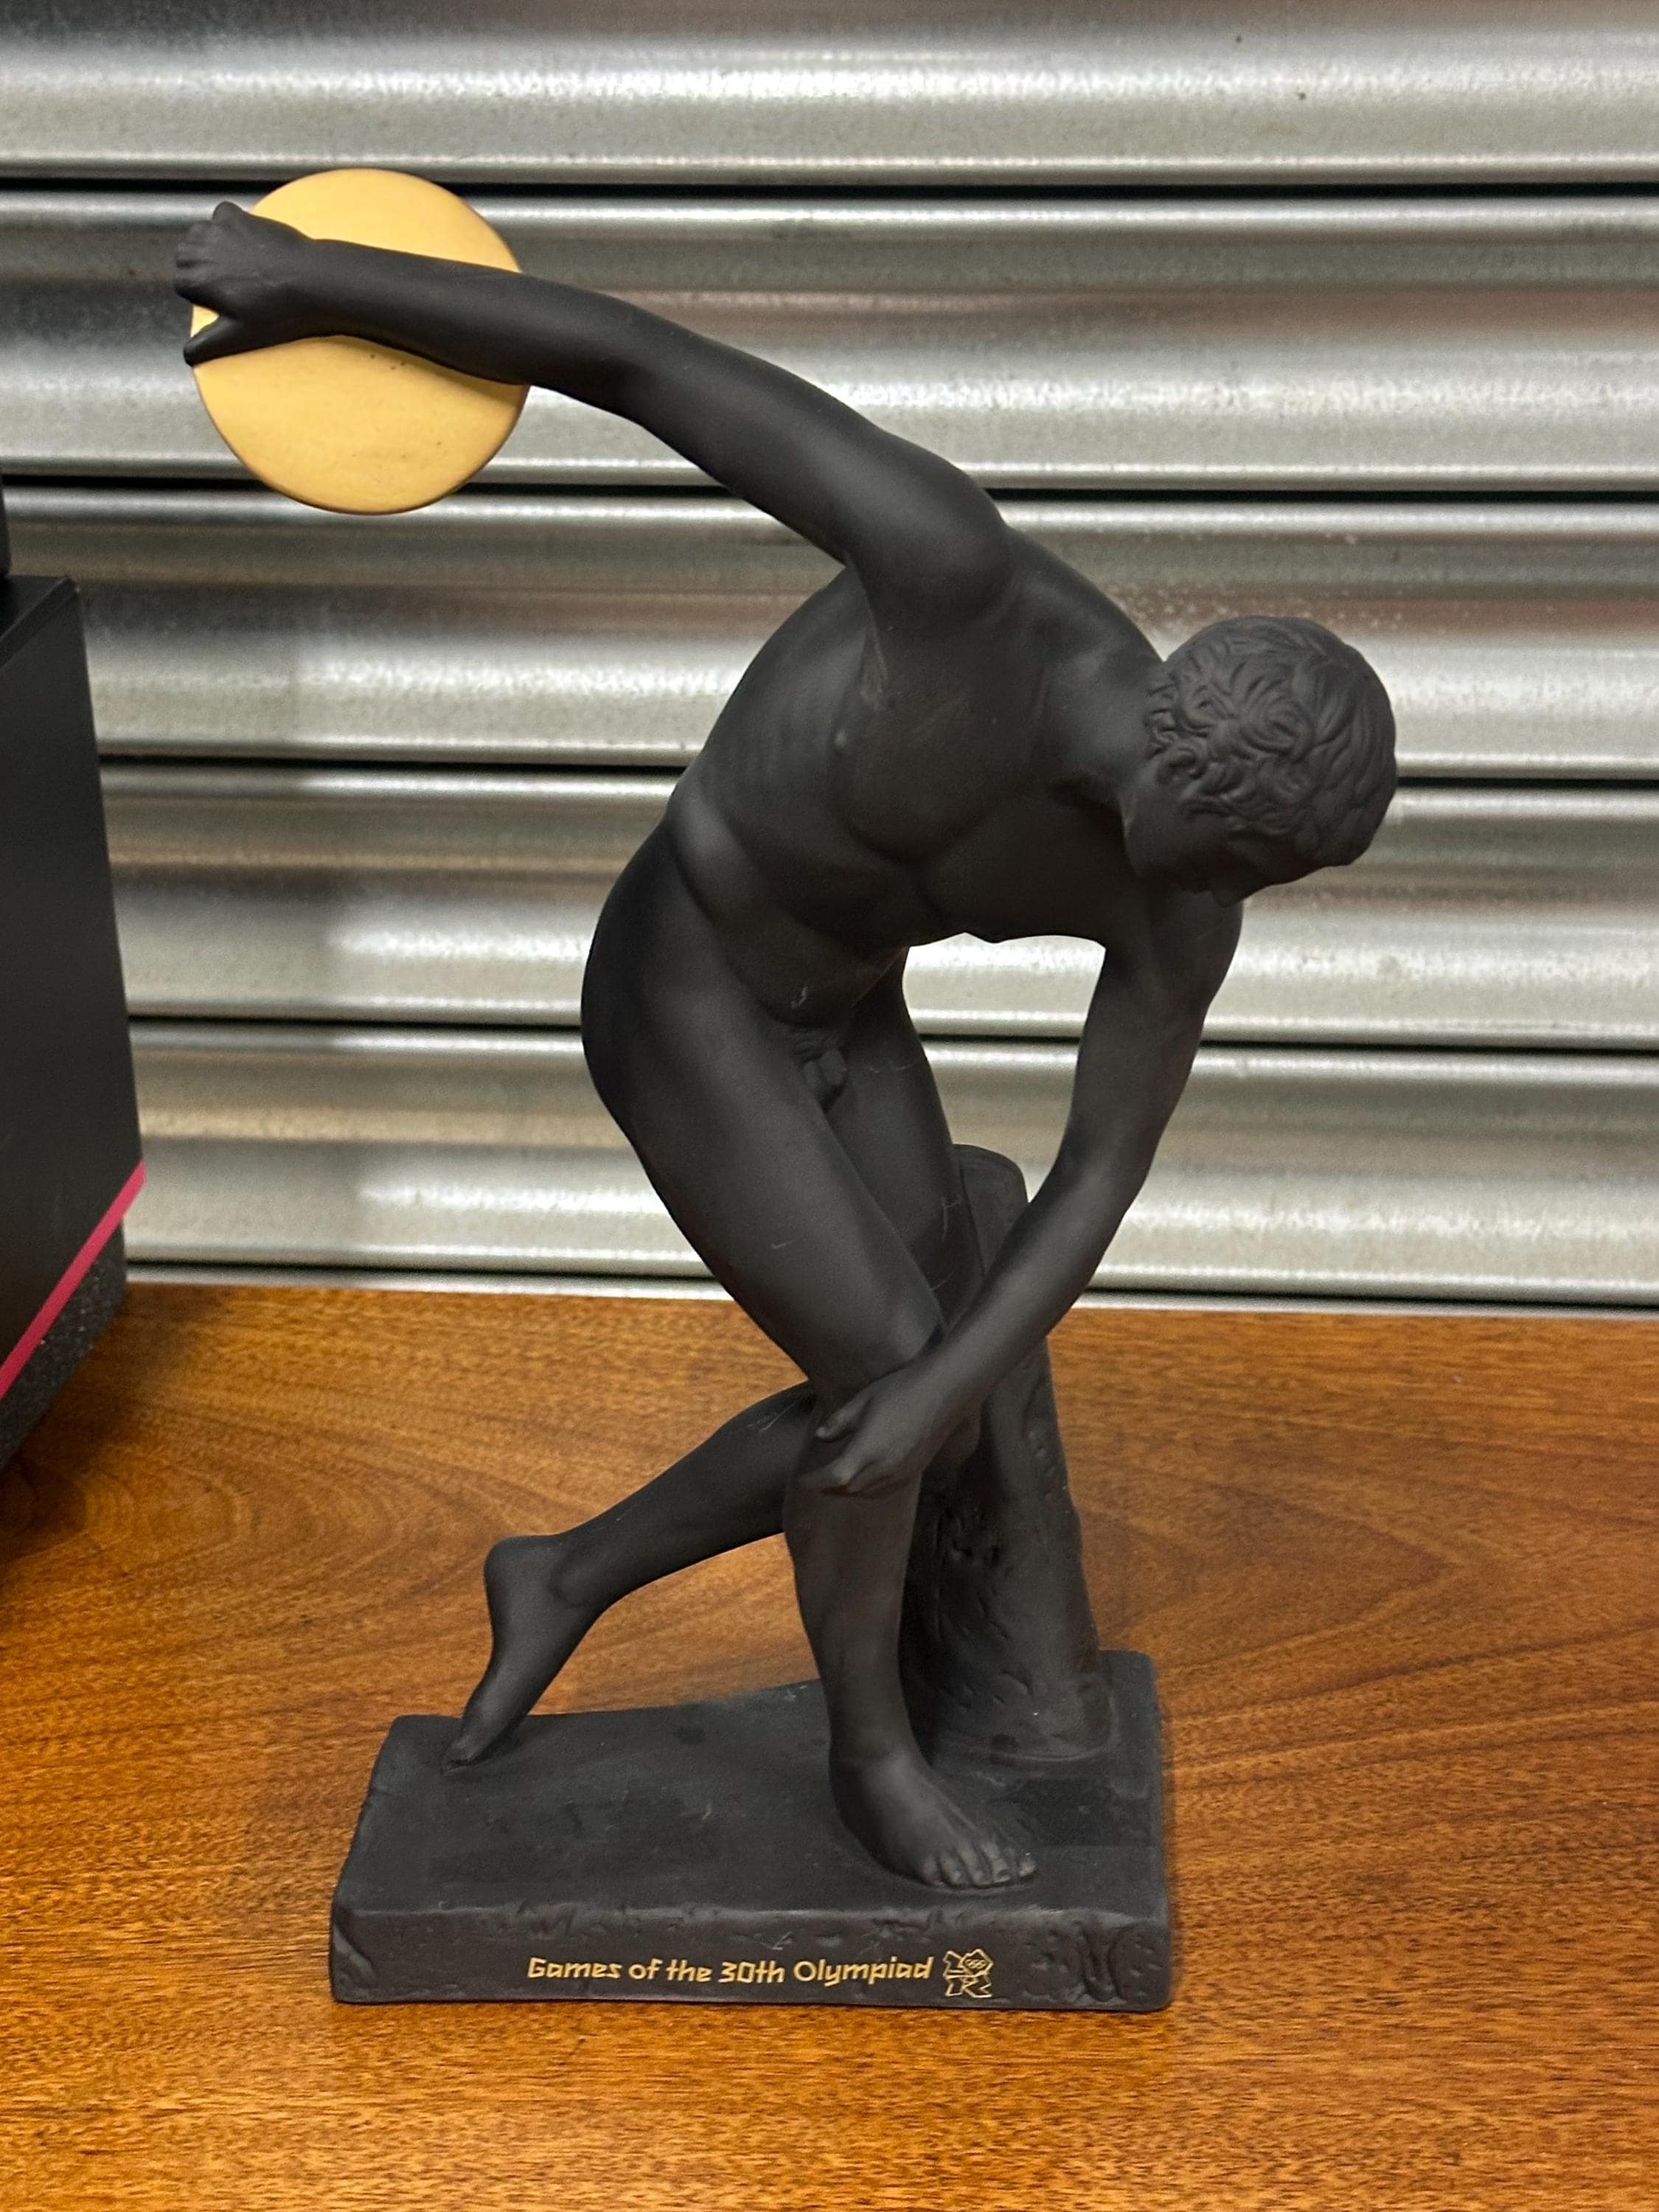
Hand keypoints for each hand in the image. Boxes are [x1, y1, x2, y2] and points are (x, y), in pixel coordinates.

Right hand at [175, 202, 330, 365]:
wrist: (311, 280)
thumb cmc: (277, 312)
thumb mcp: (240, 336)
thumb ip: (208, 344)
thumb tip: (187, 355)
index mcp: (197, 278)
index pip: (180, 282)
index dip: (198, 292)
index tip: (219, 299)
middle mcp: (200, 249)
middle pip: (184, 255)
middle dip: (200, 267)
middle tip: (230, 283)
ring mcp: (218, 229)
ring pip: (199, 234)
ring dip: (209, 245)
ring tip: (237, 264)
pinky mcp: (239, 216)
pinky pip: (222, 215)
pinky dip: (228, 225)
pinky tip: (248, 243)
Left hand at [808, 1361, 978, 1498]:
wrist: (943, 1392)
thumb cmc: (899, 1390)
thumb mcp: (862, 1401)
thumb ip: (839, 1423)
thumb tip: (820, 1437)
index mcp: (867, 1450)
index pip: (833, 1478)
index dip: (814, 1482)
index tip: (802, 1480)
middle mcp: (884, 1468)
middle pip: (848, 1489)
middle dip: (828, 1488)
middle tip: (814, 1481)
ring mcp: (901, 1473)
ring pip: (866, 1493)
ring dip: (847, 1491)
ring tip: (835, 1483)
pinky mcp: (914, 1472)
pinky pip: (885, 1491)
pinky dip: (868, 1490)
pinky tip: (863, 1481)